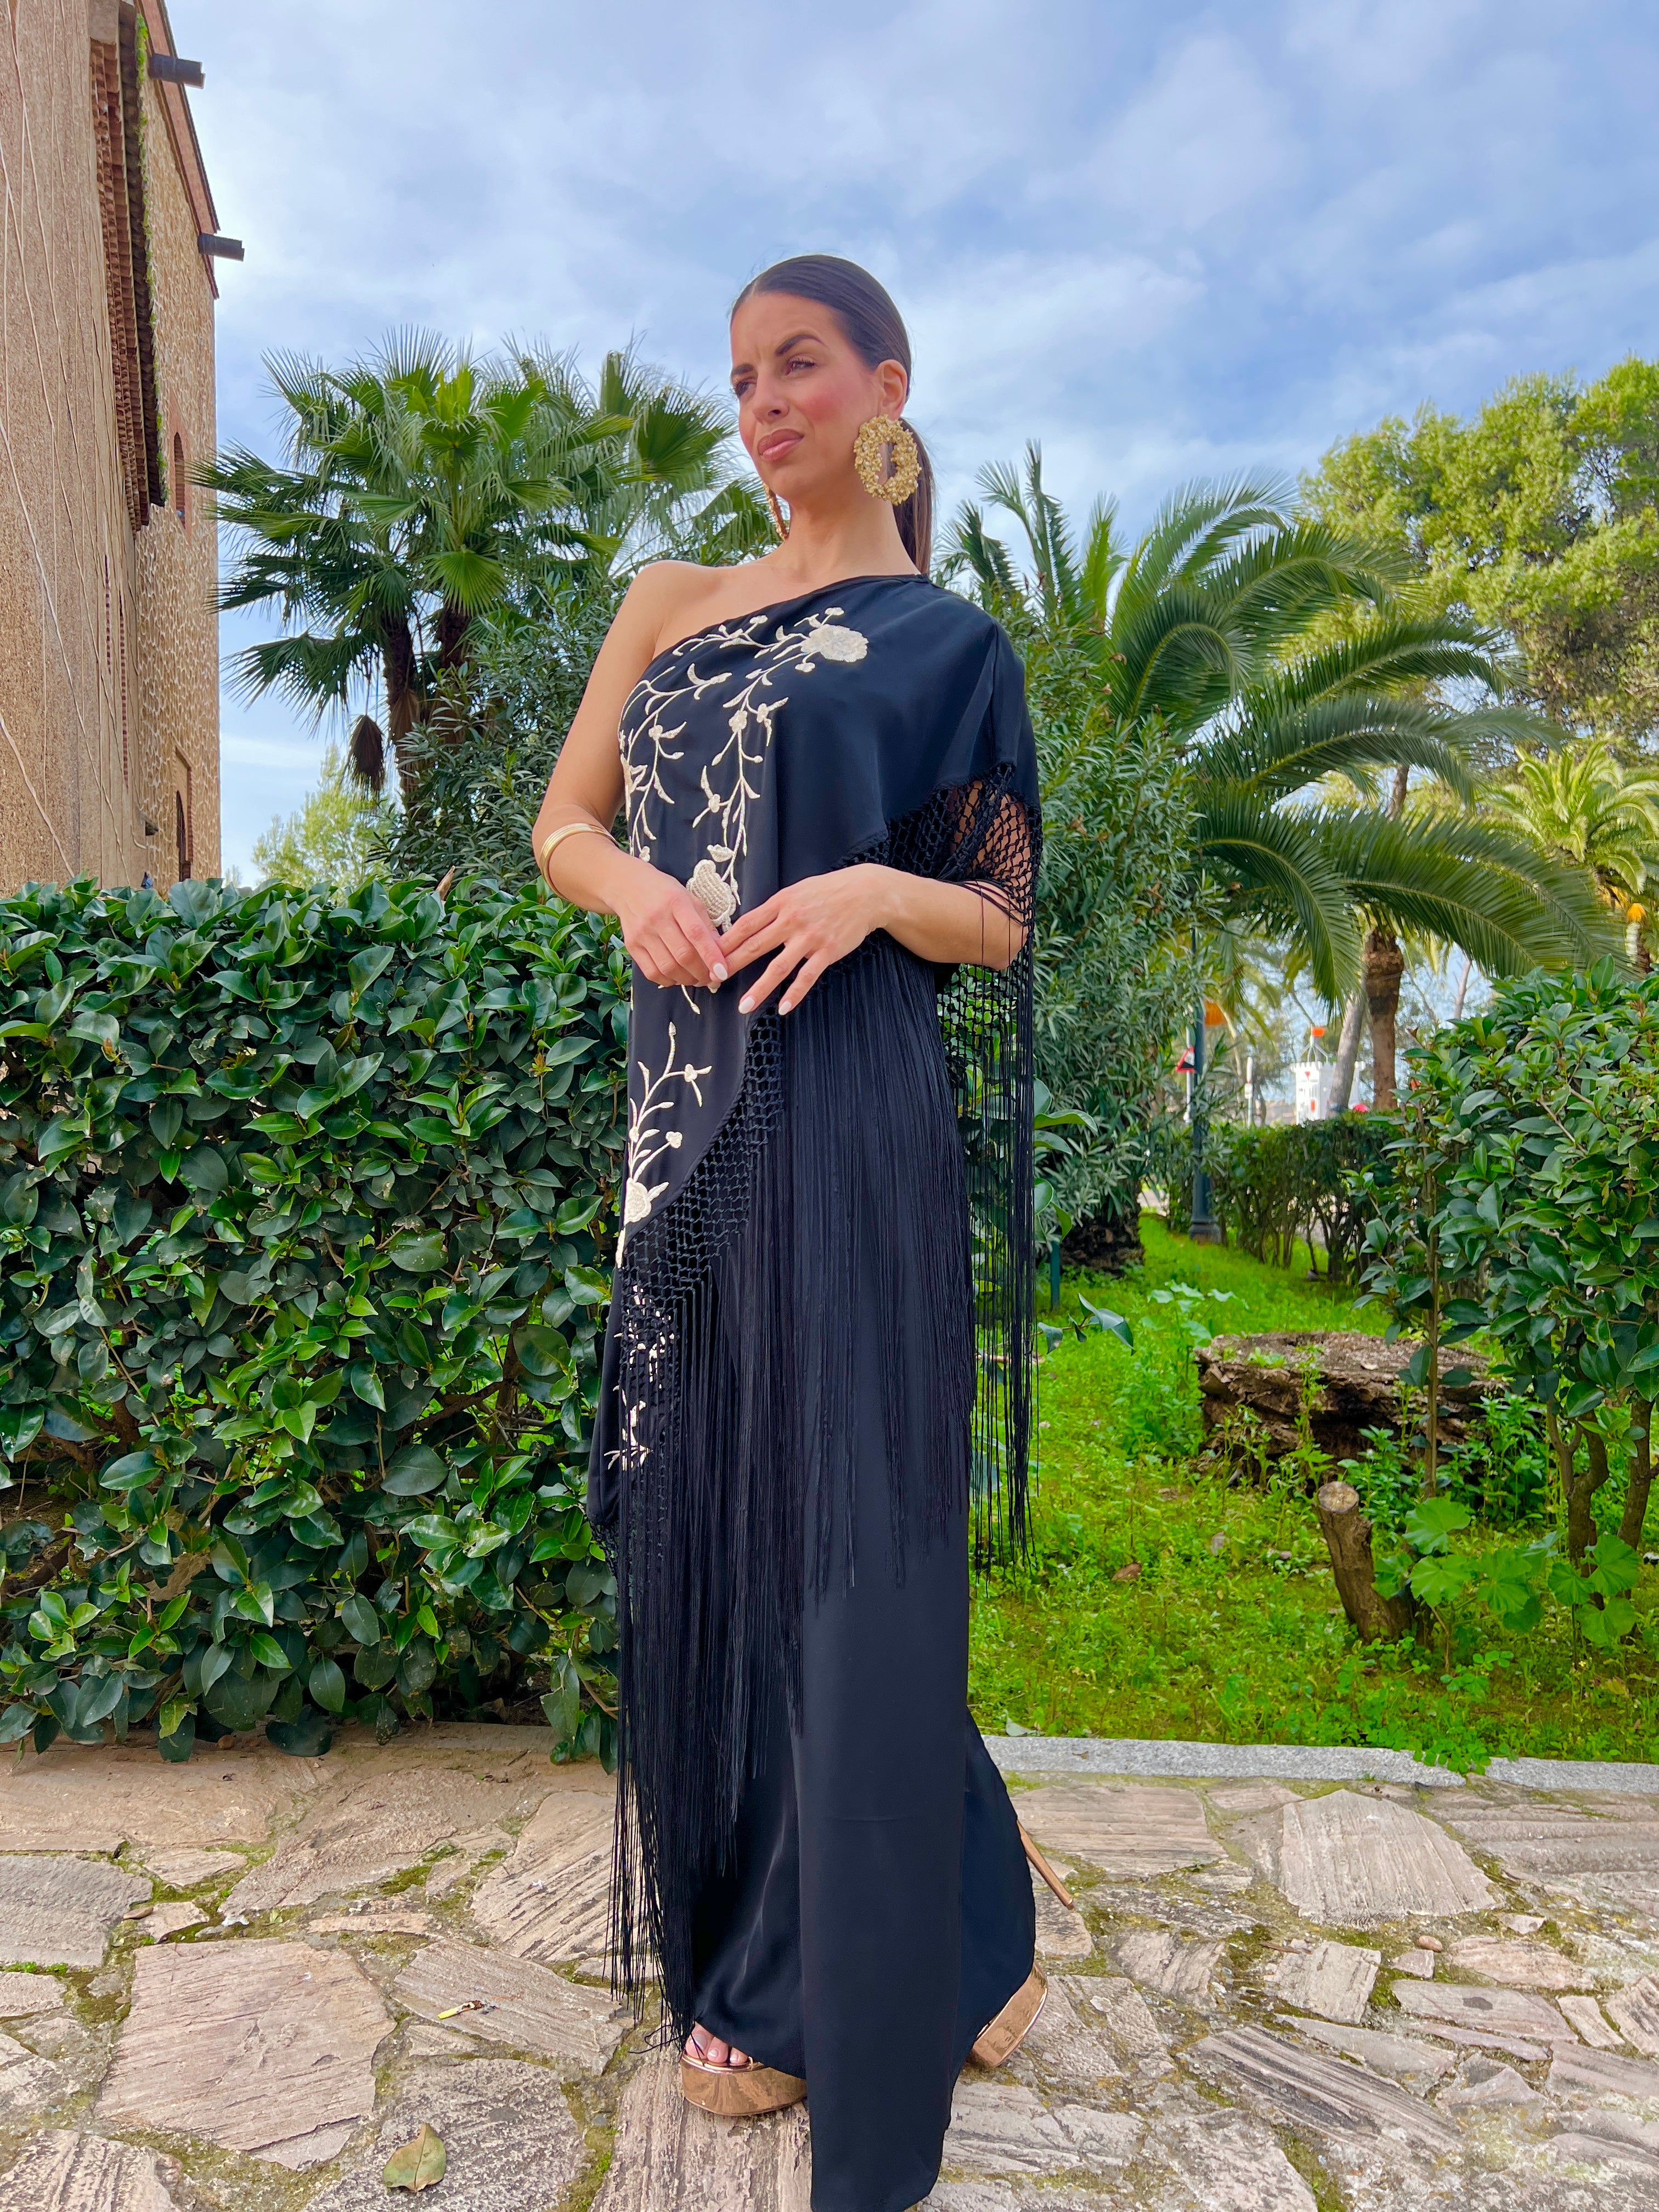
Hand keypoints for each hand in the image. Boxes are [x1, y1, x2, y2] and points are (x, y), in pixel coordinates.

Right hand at [614, 859, 729, 990]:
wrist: (628, 887)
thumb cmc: (665, 892)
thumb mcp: (690, 899)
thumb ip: (705, 925)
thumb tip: (721, 953)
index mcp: (676, 902)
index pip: (696, 933)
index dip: (711, 955)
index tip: (722, 971)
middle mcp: (657, 918)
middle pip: (683, 955)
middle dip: (702, 972)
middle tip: (711, 978)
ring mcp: (642, 933)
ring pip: (668, 967)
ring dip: (687, 979)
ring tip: (696, 978)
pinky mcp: (631, 945)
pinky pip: (652, 972)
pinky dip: (668, 980)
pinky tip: (677, 976)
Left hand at [719, 865, 893, 1014]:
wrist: (864, 893)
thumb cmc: (828, 891)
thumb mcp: (796, 891)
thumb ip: (774, 909)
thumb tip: (749, 926)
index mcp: (781, 903)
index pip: (746, 925)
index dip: (726, 942)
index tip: (709, 956)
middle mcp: (792, 920)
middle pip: (755, 945)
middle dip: (732, 965)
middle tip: (713, 982)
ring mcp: (810, 937)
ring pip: (779, 966)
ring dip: (759, 988)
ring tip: (743, 1006)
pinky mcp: (827, 951)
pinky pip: (808, 976)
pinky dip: (795, 993)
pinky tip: (783, 1007)